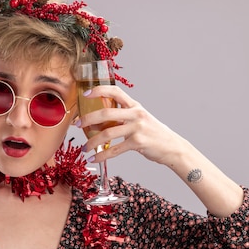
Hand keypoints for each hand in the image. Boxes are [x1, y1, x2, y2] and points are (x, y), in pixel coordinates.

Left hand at [77, 85, 244, 216]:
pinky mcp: (138, 142)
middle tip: (76, 124)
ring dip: (92, 142)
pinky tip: (94, 159)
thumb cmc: (154, 134)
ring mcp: (137, 128)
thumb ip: (124, 117)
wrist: (173, 148)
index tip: (85, 94)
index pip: (115, 91)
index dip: (99, 90)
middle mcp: (136, 114)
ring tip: (84, 148)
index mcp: (135, 106)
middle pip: (106, 112)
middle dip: (87, 119)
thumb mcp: (141, 120)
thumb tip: (99, 122)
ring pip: (107, 133)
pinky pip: (114, 149)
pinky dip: (101, 156)